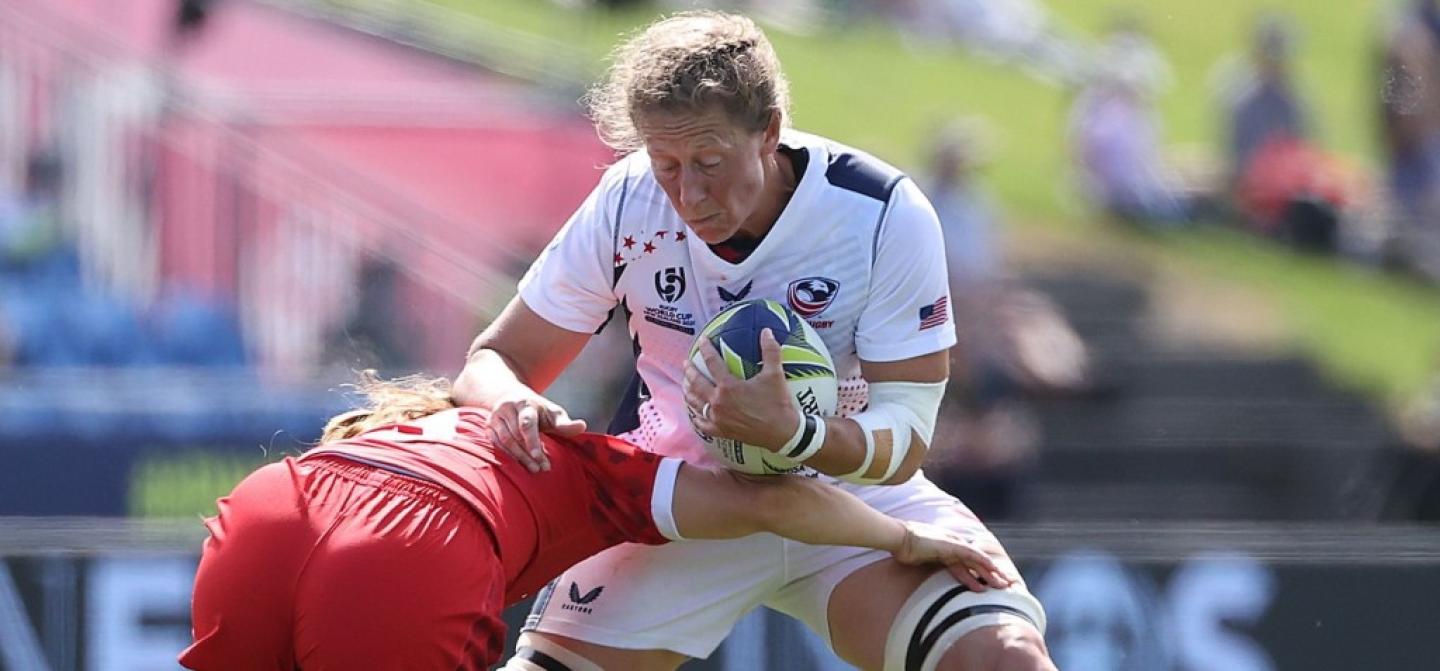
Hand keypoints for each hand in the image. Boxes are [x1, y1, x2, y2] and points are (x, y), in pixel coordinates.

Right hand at [485, 392, 586, 472]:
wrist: (511, 397)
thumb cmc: (538, 410)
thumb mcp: (552, 413)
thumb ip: (565, 423)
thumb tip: (582, 426)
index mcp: (524, 403)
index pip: (527, 424)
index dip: (532, 441)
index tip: (539, 457)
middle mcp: (507, 409)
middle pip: (515, 435)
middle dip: (528, 454)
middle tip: (541, 469)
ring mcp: (495, 418)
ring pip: (504, 441)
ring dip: (518, 457)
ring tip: (533, 470)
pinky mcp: (489, 427)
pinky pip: (496, 445)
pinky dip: (507, 456)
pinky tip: (518, 466)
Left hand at [684, 328, 799, 450]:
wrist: (782, 433)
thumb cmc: (778, 403)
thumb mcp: (775, 374)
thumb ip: (770, 351)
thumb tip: (767, 331)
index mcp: (728, 386)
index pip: (712, 362)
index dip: (706, 349)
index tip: (702, 340)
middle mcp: (718, 402)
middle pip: (697, 383)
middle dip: (690, 371)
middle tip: (686, 363)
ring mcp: (718, 418)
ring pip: (696, 403)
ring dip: (689, 392)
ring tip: (685, 385)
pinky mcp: (722, 431)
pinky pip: (702, 424)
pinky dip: (696, 417)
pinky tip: (694, 414)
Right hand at [891, 522, 1014, 591]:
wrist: (898, 538)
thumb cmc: (903, 548)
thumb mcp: (917, 559)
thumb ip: (924, 564)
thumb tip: (921, 572)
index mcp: (946, 550)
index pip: (966, 565)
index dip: (977, 575)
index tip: (986, 586)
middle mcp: (953, 546)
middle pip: (976, 563)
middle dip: (990, 575)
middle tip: (1004, 586)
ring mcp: (954, 544)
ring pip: (979, 560)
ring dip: (992, 572)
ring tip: (1004, 585)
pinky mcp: (953, 545)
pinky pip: (973, 554)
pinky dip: (984, 561)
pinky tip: (994, 568)